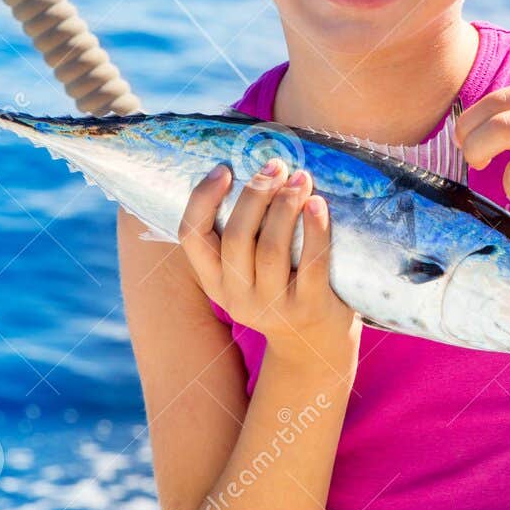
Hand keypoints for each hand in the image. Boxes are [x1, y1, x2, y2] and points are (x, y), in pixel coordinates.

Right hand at [178, 157, 359, 365]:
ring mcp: (273, 307)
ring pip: (272, 249)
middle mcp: (237, 297)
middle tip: (276, 166)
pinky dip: (315, 228)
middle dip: (256, 194)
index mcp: (214, 281)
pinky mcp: (309, 308)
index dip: (203, 199)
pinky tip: (318, 203)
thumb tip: (247, 166)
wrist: (314, 343)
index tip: (224, 169)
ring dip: (285, 205)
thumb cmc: (280, 286)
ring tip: (300, 177)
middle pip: (237, 237)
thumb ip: (241, 231)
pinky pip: (311, 263)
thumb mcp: (246, 269)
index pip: (192, 237)